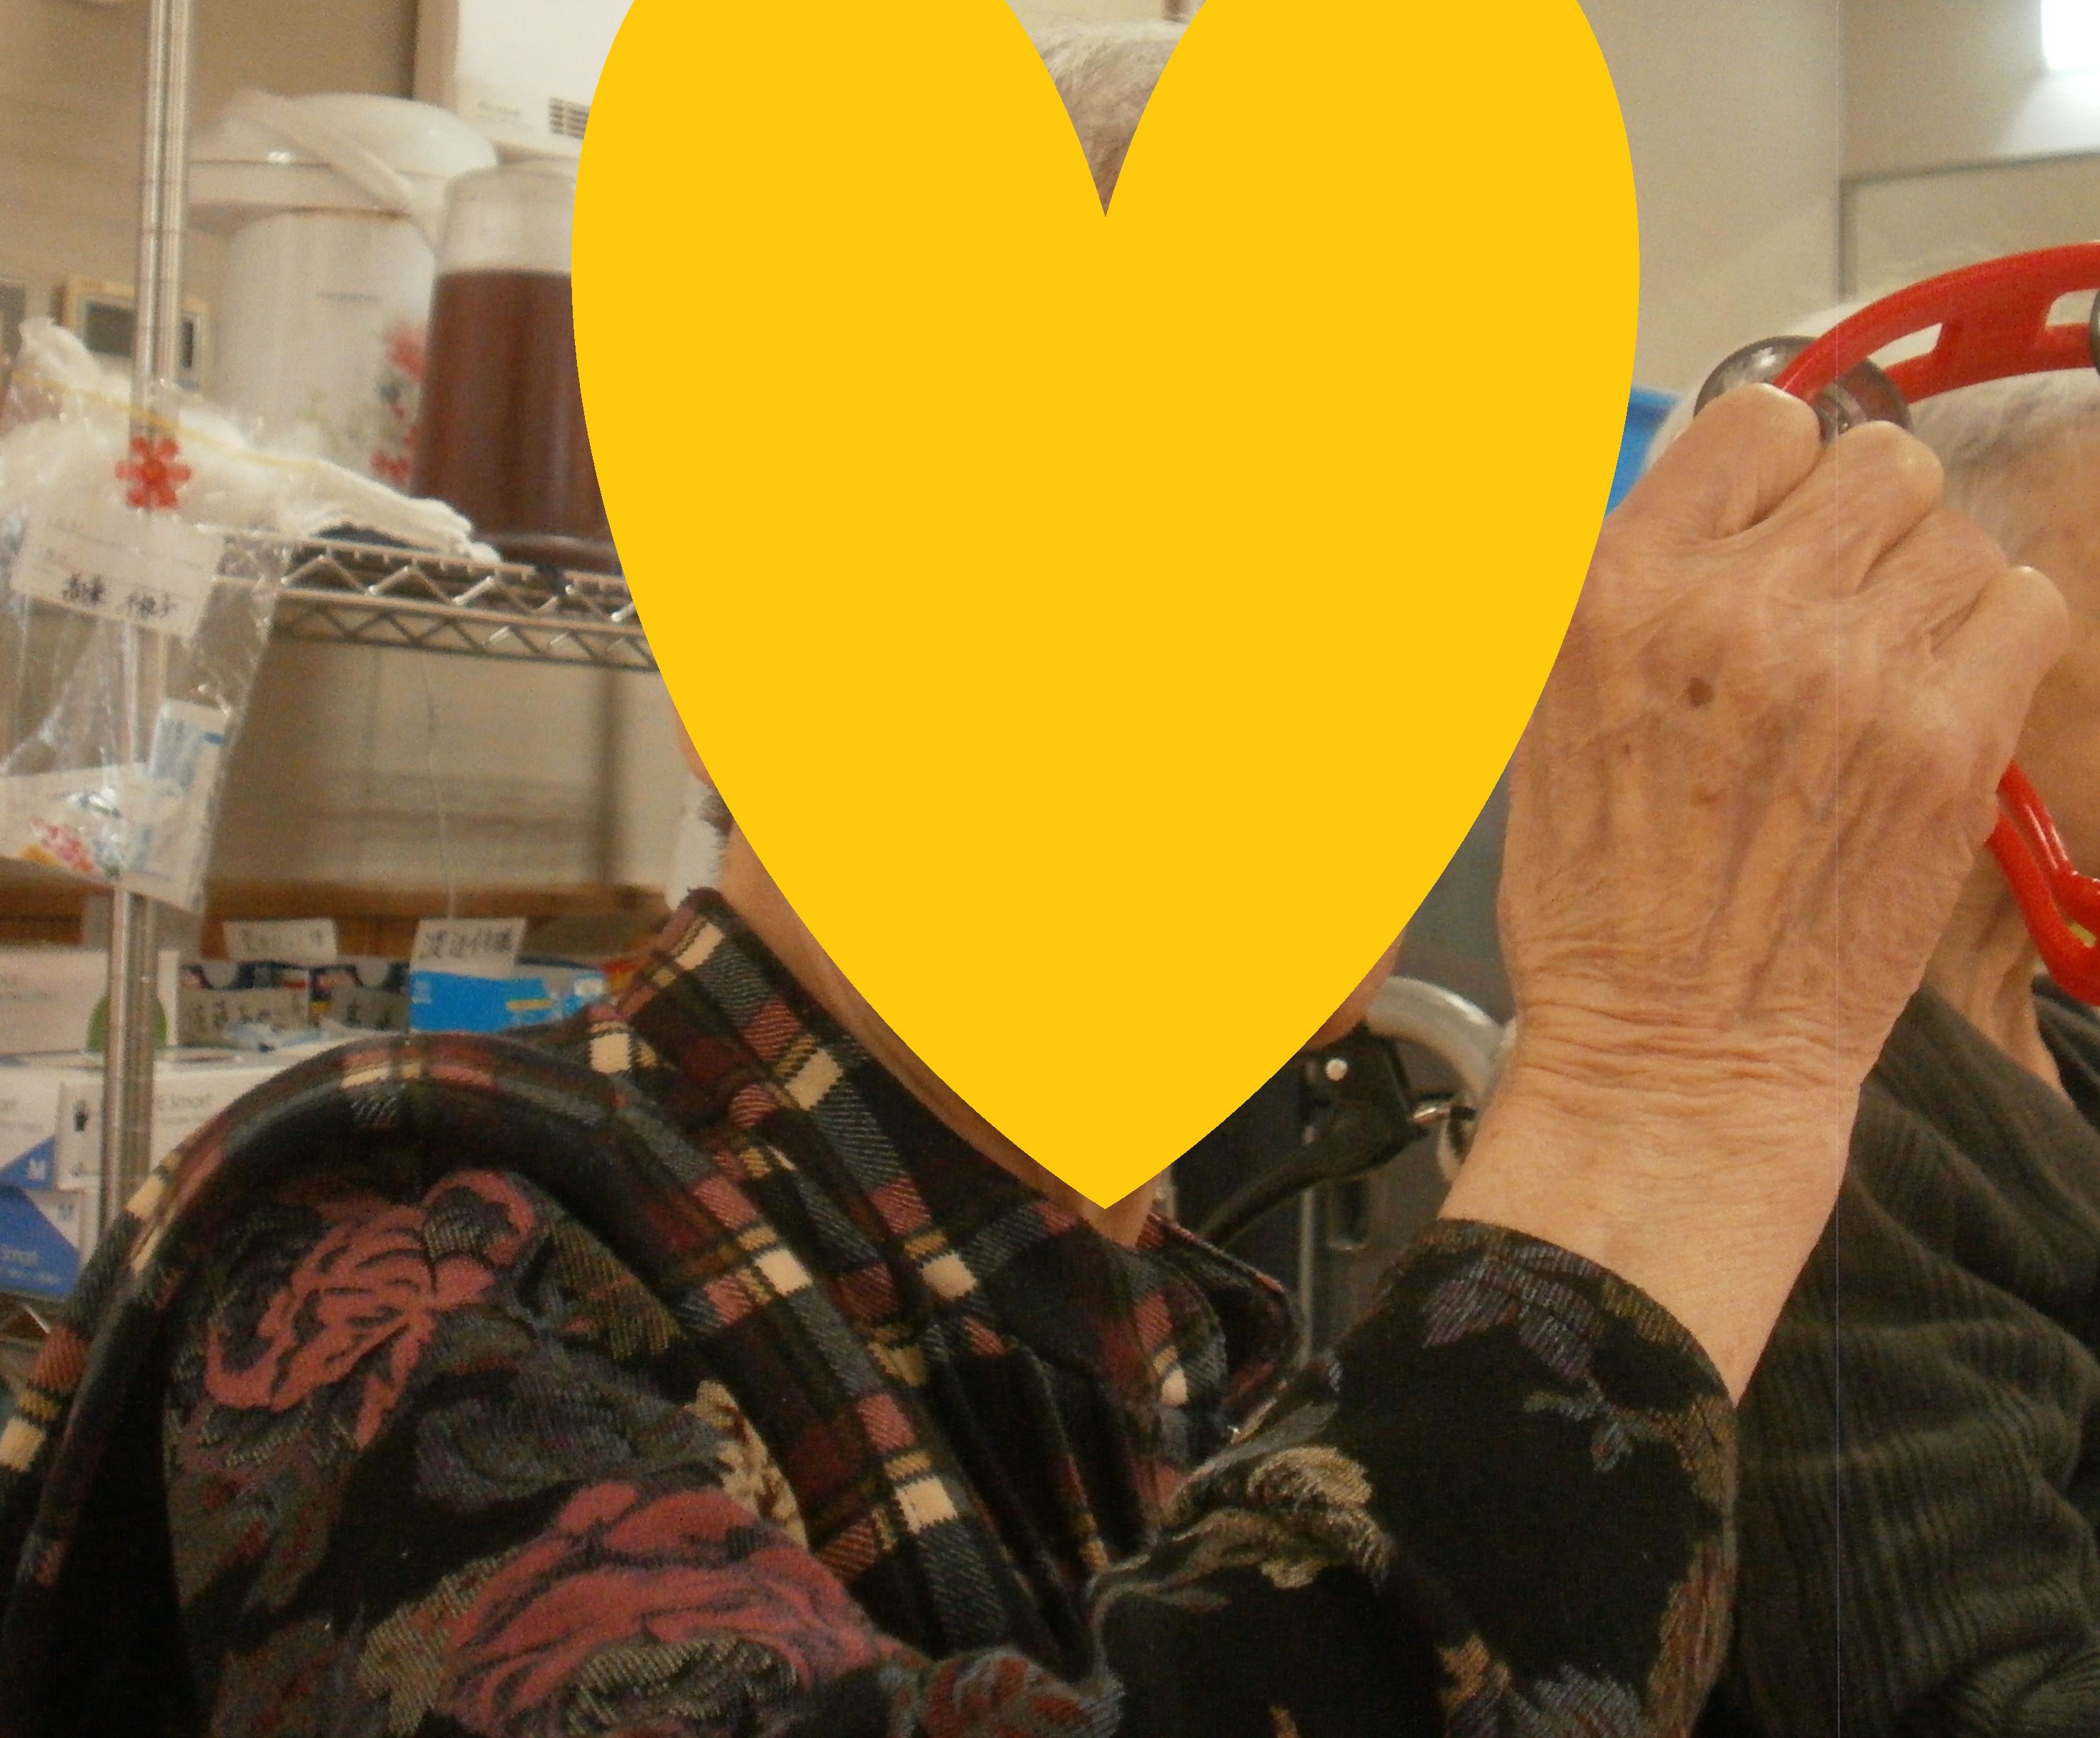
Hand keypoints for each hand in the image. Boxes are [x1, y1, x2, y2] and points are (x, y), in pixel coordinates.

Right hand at [1442, 385, 2065, 1393]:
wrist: (1679, 1052)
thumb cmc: (1603, 903)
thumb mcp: (1540, 722)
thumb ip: (1614, 591)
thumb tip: (1698, 496)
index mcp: (1618, 593)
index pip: (1755, 422)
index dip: (1770, 476)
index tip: (1771, 529)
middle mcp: (1736, 610)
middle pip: (1876, 462)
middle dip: (1858, 527)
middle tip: (1832, 607)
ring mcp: (1852, 671)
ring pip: (1956, 533)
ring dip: (1923, 591)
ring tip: (1878, 674)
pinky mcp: (1948, 739)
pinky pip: (2023, 607)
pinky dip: (1987, 644)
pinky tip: (1931, 704)